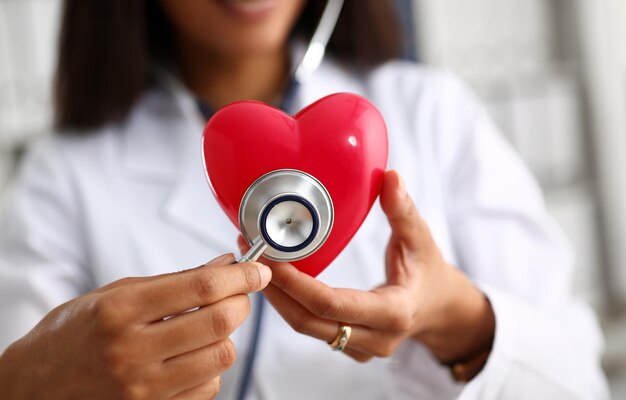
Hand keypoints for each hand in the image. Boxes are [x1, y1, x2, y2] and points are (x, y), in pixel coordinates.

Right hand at [0, 254, 271, 399]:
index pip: (200, 287)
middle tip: (240, 293)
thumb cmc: (76, 332)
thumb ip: (175, 280)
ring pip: (221, 356)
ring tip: (209, 325)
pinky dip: (211, 366)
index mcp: (121, 311)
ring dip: (227, 336)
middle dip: (241, 302)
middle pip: (218, 322)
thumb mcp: (117, 293)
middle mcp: (132, 350)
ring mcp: (143, 387)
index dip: (240, 276)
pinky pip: (208, 386)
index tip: (256, 270)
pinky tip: (192, 355)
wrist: (38, 384)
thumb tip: (225, 265)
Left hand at [240, 170, 493, 364]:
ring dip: (276, 297)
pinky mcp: (348, 345)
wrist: (440, 308)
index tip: (268, 258)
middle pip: (308, 321)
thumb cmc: (430, 271)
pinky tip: (273, 277)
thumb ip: (404, 209)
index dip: (296, 284)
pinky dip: (288, 303)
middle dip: (274, 290)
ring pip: (305, 327)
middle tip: (249, 254)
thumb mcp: (421, 238)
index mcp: (394, 313)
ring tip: (253, 261)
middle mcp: (374, 339)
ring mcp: (360, 348)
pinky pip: (310, 327)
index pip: (332, 305)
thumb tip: (391, 176)